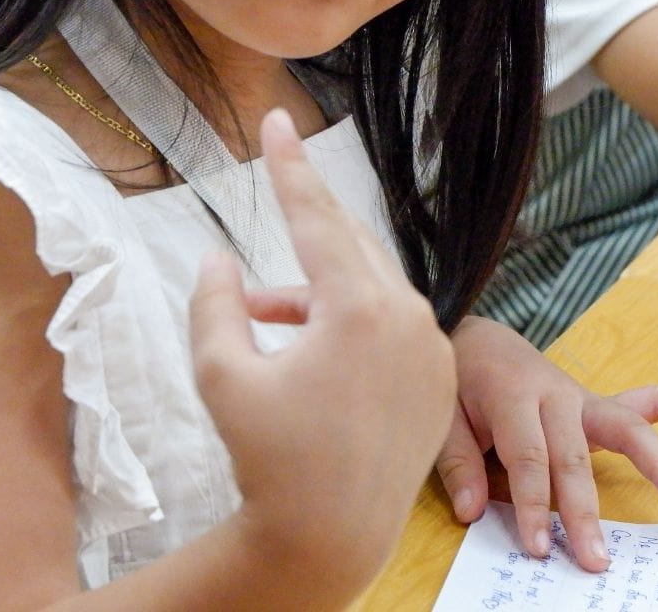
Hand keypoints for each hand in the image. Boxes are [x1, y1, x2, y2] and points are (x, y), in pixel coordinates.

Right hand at [189, 109, 455, 591]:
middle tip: (284, 172)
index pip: (316, 218)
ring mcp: (433, 348)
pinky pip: (396, 325)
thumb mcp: (222, 376)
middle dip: (309, 221)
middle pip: (351, 245)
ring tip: (264, 310)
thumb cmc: (269, 459)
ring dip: (322, 284)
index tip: (277, 119)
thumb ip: (215, 305)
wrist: (331, 537)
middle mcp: (410, 318)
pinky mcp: (442, 377)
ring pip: (374, 285)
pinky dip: (353, 319)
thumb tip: (218, 258)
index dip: (289, 167)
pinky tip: (305, 340)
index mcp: (359, 309)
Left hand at [435, 316, 657, 572]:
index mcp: (514, 396)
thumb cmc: (461, 382)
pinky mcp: (599, 406)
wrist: (479, 338)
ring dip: (657, 463)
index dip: (532, 504)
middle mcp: (557, 395)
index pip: (529, 458)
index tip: (538, 547)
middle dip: (584, 512)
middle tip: (595, 559)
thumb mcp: (444, 414)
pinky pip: (647, 402)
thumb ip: (458, 461)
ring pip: (627, 427)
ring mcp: (583, 398)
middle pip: (575, 457)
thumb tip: (471, 511)